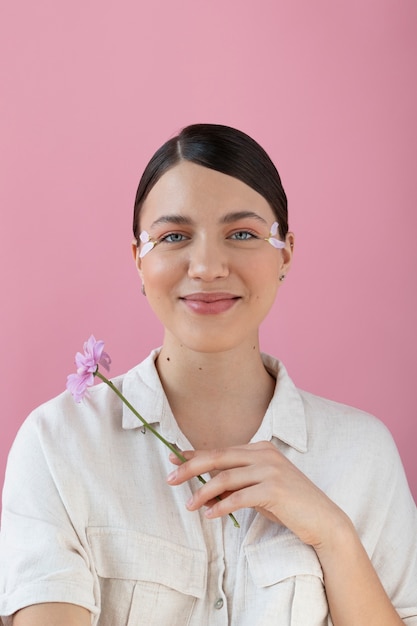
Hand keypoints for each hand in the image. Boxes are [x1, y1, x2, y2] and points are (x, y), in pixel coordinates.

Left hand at [167, 440, 348, 547]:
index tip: (173, 459)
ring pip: (226, 477)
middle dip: (191, 468)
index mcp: (260, 449)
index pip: (221, 450)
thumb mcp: (259, 492)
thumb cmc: (290, 506)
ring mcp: (271, 470)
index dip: (195, 454)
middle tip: (170, 479)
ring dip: (203, 492)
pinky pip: (240, 497)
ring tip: (190, 506)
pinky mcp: (275, 490)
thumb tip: (204, 492)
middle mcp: (264, 454)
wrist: (323, 520)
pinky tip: (211, 515)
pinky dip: (222, 506)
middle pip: (218, 457)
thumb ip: (236, 486)